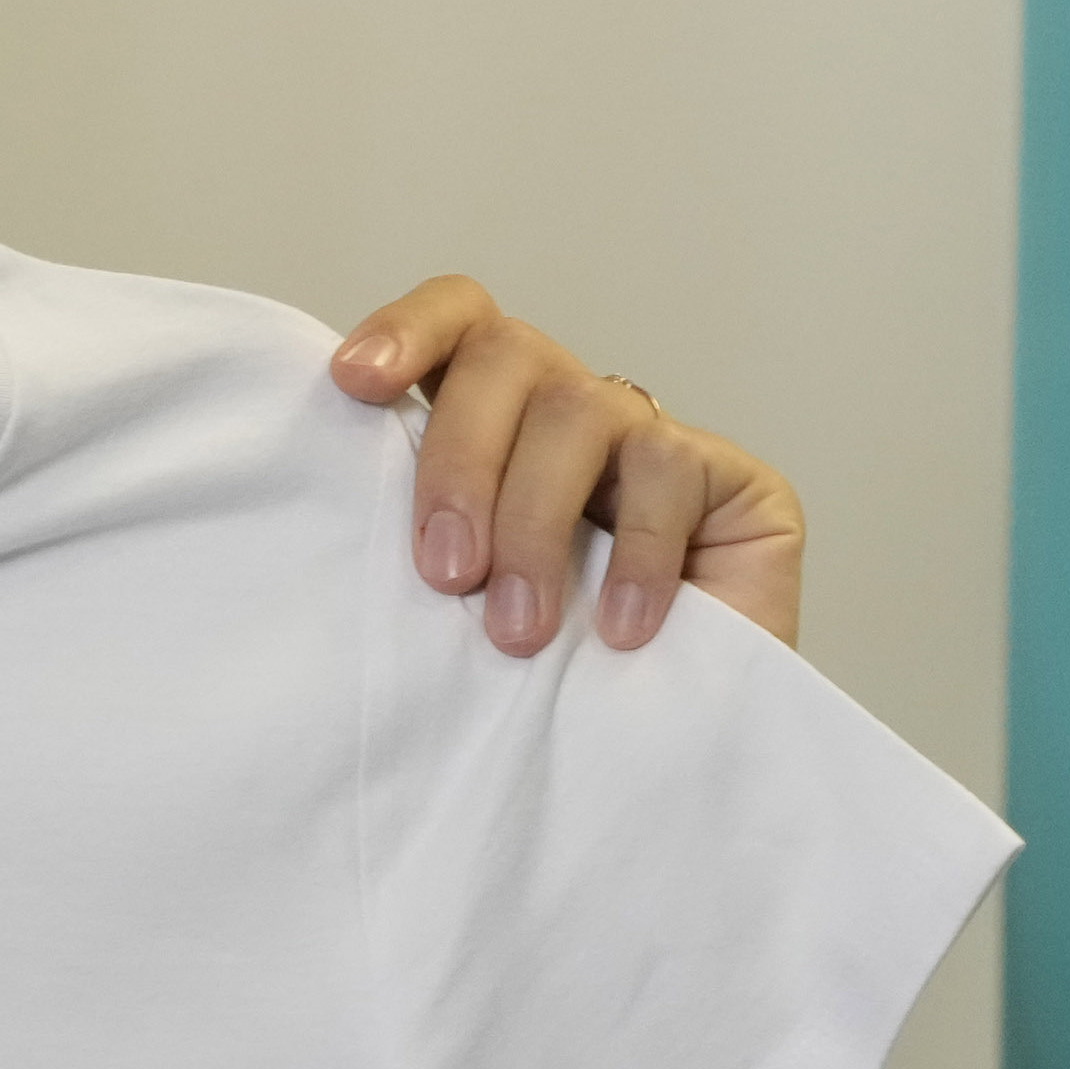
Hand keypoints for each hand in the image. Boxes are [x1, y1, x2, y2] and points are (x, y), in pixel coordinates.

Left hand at [328, 277, 805, 657]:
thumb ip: (422, 537)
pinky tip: (617, 629)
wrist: (665, 748)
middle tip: (443, 576)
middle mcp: (568, 407)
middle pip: (506, 356)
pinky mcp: (733, 479)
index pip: (456, 320)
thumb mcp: (464, 597)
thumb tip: (336, 522)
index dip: (406, 331)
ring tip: (518, 631)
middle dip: (458, 463)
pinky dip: (634, 555)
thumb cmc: (544, 673)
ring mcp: (653, 435)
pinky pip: (669, 470)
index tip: (353, 383)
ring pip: (579, 410)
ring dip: (533, 523)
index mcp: (490, 416)